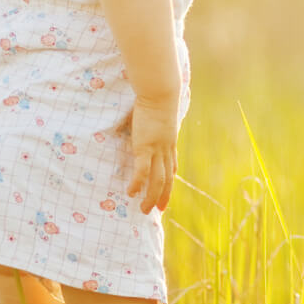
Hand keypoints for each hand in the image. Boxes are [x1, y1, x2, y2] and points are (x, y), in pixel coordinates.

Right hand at [125, 94, 178, 213]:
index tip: (166, 194)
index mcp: (170, 144)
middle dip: (163, 196)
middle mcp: (166, 150)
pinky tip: (131, 193)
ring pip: (157, 180)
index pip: (172, 169)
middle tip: (157, 211)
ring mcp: (157, 150)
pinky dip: (138, 184)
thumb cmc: (157, 99)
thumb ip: (155, 126)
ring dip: (151, 197)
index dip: (170, 183)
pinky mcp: (144, 147)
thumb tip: (147, 125)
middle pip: (168, 179)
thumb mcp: (160, 117)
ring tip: (143, 209)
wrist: (160, 92)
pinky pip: (142, 171)